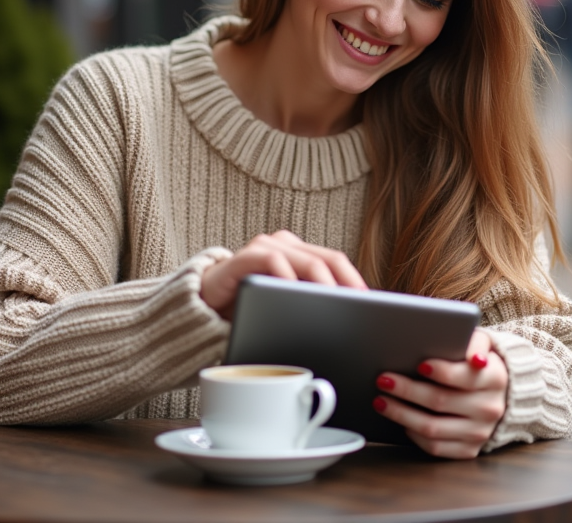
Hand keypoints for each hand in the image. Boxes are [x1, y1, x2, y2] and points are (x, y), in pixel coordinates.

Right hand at [199, 230, 366, 319]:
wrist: (201, 307)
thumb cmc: (247, 309)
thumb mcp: (284, 308)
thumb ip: (308, 306)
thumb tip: (347, 326)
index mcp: (298, 253)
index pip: (335, 261)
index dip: (354, 280)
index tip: (370, 303)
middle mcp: (284, 245)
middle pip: (326, 259)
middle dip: (344, 284)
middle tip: (356, 307)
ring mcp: (265, 248)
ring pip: (306, 260)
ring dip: (323, 285)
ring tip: (335, 304)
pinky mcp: (245, 258)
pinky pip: (272, 262)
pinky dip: (287, 278)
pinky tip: (296, 296)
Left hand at [372, 329, 507, 458]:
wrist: (499, 395)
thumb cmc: (478, 364)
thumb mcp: (482, 344)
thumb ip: (474, 343)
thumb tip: (473, 356)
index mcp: (495, 378)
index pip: (465, 376)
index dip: (442, 371)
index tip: (419, 365)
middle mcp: (490, 408)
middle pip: (441, 402)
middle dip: (408, 390)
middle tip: (384, 380)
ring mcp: (480, 433)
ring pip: (433, 428)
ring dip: (402, 414)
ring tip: (381, 401)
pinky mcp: (469, 450)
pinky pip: (435, 447)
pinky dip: (414, 434)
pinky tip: (400, 421)